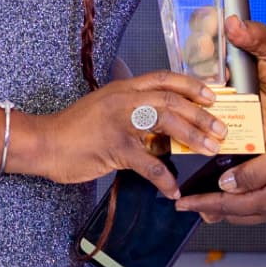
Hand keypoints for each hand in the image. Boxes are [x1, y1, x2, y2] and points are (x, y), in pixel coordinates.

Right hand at [18, 72, 221, 199]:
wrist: (44, 143)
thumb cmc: (75, 129)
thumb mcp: (106, 108)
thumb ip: (131, 109)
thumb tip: (162, 124)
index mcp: (124, 89)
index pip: (164, 78)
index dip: (191, 84)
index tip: (213, 95)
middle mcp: (124, 100)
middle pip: (171, 100)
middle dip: (200, 114)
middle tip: (220, 129)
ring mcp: (119, 122)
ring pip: (165, 122)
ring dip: (192, 136)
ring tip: (209, 150)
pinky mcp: (114, 148)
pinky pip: (147, 163)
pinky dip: (163, 177)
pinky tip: (173, 188)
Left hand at [175, 117, 265, 224]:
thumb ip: (254, 171)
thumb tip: (226, 185)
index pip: (227, 206)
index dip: (201, 203)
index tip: (179, 203)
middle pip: (237, 214)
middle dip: (211, 209)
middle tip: (189, 204)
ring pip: (252, 211)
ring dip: (229, 206)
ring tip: (211, 200)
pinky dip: (247, 199)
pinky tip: (246, 187)